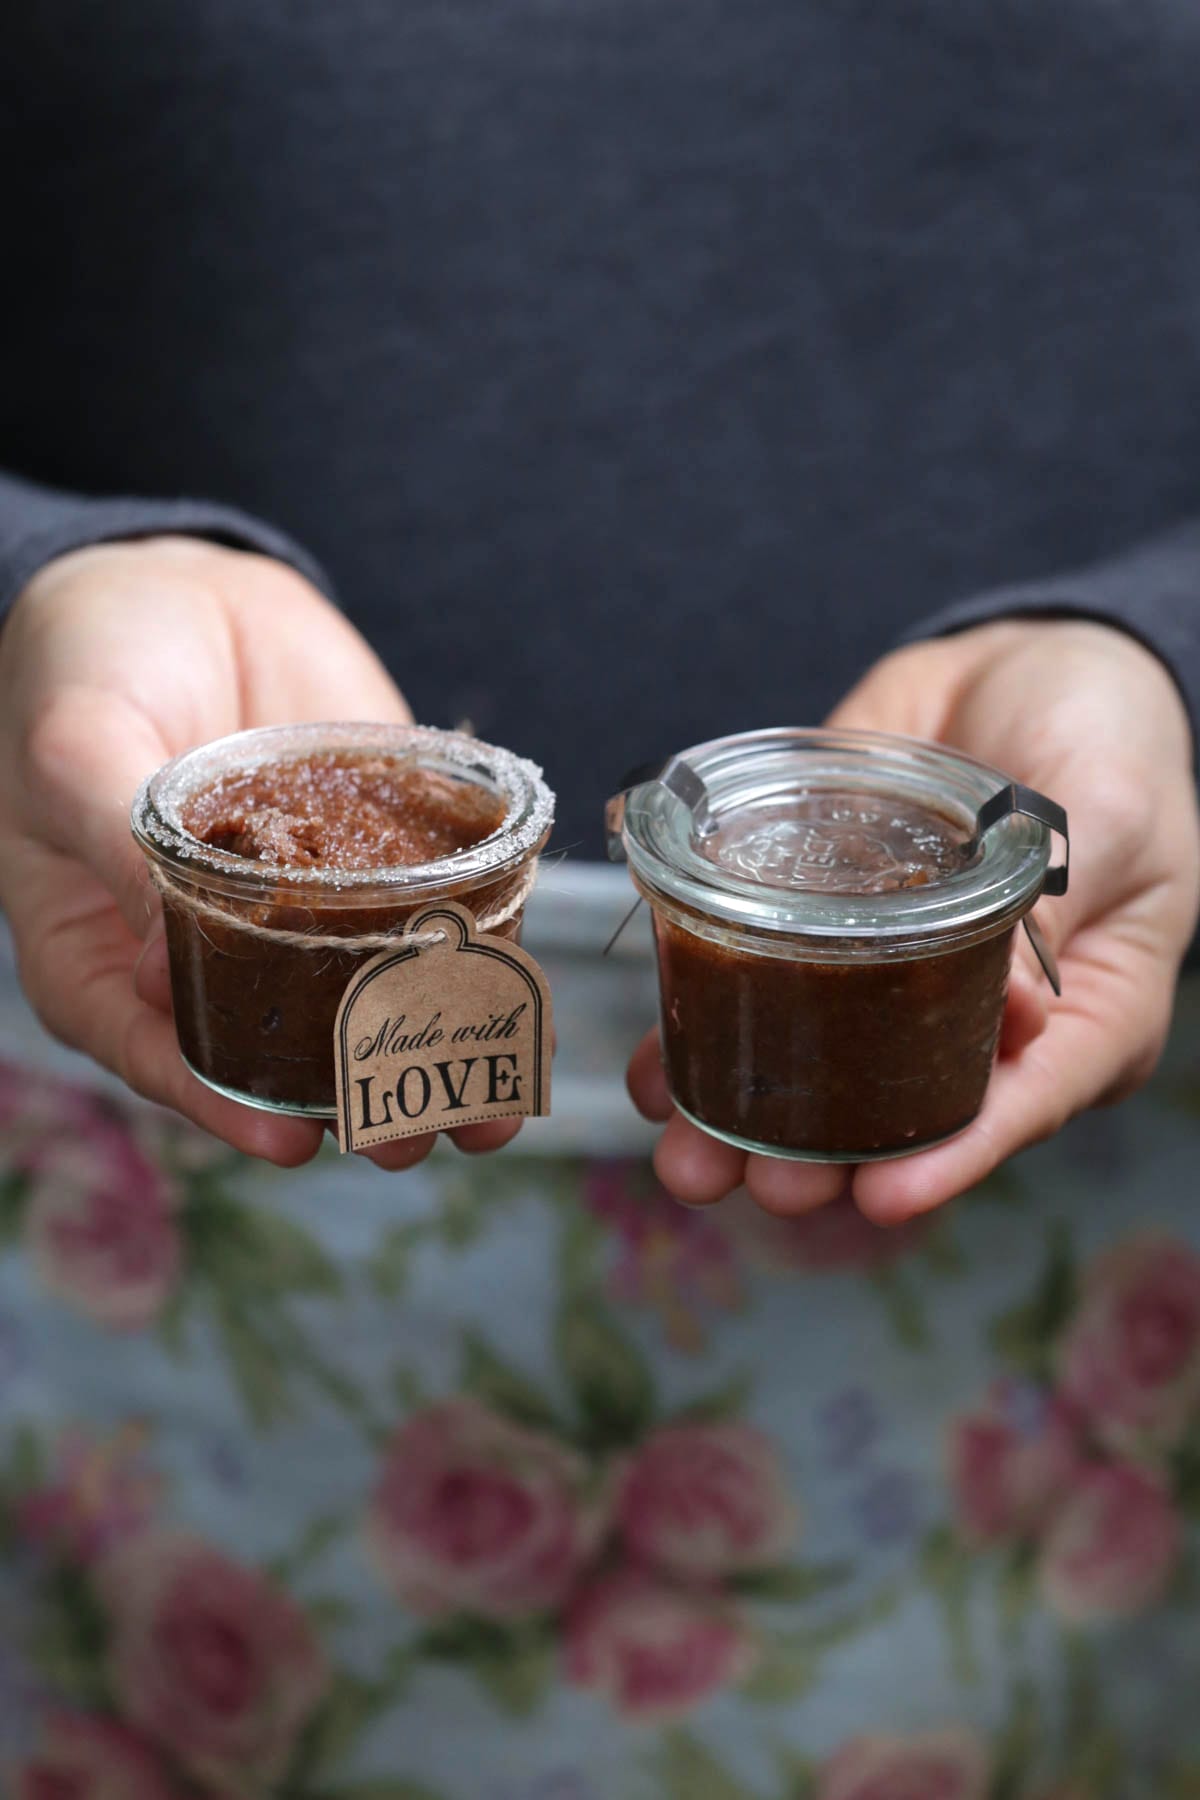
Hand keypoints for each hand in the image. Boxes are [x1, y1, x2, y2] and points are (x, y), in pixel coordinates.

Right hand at [0, 536, 523, 1168]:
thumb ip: (118, 840)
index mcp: (109, 955)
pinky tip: (524, 990)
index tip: (292, 1144)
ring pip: (366, 1001)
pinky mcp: (373, 854)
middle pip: (280, 1053)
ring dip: (435, 1051)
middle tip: (419, 1131)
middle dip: (354, 1099)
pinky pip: (426, 910)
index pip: (164, 1055)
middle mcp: (211, 950)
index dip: (225, 1106)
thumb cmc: (83, 664)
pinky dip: (477, 952)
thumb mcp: (75, 746)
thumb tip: (161, 958)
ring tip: (495, 1095)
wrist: (175, 582)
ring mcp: (300, 908)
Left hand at [628, 620, 1199, 1221]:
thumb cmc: (1110, 735)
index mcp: (1080, 1014)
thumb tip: (1012, 1006)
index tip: (883, 1196)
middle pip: (903, 1113)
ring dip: (746, 1120)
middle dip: (826, 1157)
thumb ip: (1059, 901)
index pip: (1020, 1105)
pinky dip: (702, 1024)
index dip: (952, 1158)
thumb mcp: (1111, 813)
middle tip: (765, 1182)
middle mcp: (979, 1017)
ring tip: (690, 1155)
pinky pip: (760, 981)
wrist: (1033, 655)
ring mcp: (892, 971)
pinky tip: (659, 1066)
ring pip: (818, 1070)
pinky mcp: (823, 917)